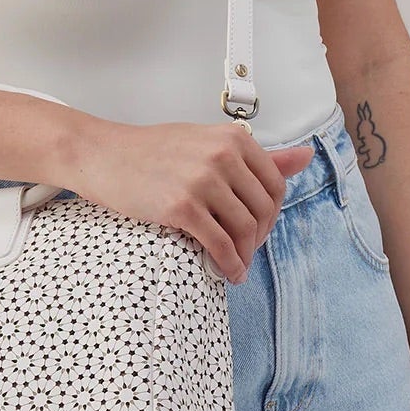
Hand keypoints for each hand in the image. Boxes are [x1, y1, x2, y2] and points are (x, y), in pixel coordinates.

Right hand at [73, 121, 314, 282]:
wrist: (103, 155)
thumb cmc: (152, 151)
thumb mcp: (207, 143)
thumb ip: (257, 155)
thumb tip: (306, 157)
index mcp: (233, 138)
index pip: (275, 184)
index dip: (271, 213)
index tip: (258, 228)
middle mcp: (222, 156)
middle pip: (263, 209)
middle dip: (259, 237)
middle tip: (246, 251)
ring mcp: (202, 181)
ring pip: (245, 229)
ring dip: (245, 255)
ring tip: (236, 265)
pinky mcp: (181, 206)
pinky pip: (220, 243)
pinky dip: (229, 263)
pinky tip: (226, 272)